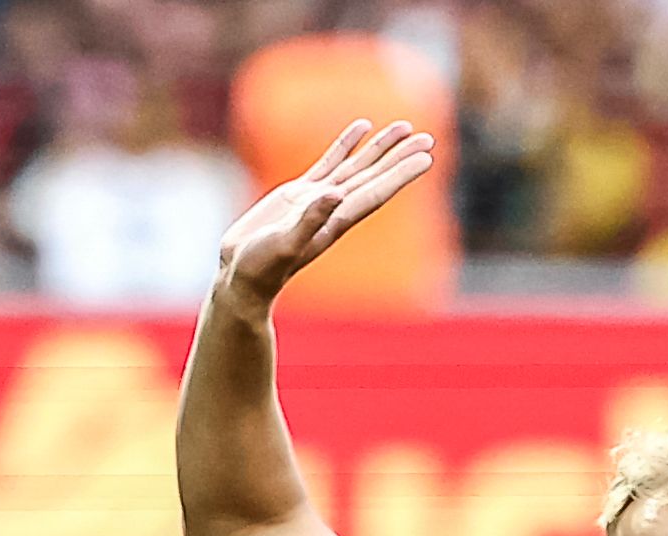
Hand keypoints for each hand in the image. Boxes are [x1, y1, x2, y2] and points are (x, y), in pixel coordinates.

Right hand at [213, 119, 436, 309]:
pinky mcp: (297, 195)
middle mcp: (332, 208)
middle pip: (373, 177)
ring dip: (379, 149)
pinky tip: (360, 129)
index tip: (425, 157)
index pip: (375, 192)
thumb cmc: (261, 269)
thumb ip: (311, 220)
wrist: (239, 277)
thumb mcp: (285, 244)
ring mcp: (316, 200)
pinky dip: (345, 145)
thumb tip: (336, 194)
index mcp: (335, 220)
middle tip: (428, 137)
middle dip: (399, 158)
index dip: (400, 175)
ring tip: (403, 127)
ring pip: (356, 167)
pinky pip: (329, 163)